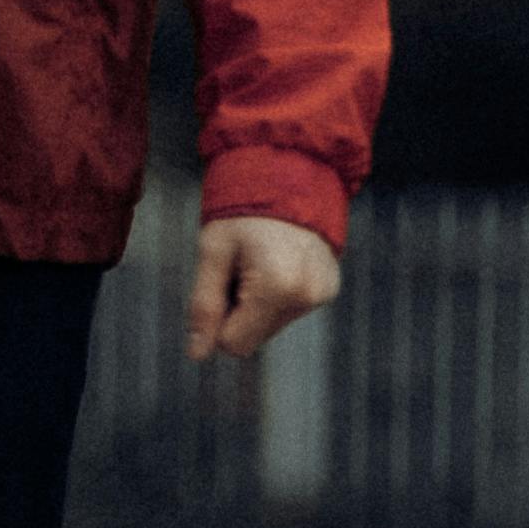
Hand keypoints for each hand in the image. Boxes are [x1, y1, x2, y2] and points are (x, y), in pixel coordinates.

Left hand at [186, 210, 340, 363]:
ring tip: (260, 260)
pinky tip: (278, 261)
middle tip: (241, 267)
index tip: (223, 280)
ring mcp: (323, 294)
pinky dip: (278, 293)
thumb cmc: (243, 212)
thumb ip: (204, 306)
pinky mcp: (330, 289)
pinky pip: (291, 310)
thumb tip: (198, 354)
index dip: (219, 317)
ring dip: (258, 301)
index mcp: (277, 288)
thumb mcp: (213, 252)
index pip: (234, 344)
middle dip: (240, 309)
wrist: (288, 174)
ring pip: (271, 325)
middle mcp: (307, 296)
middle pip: (254, 337)